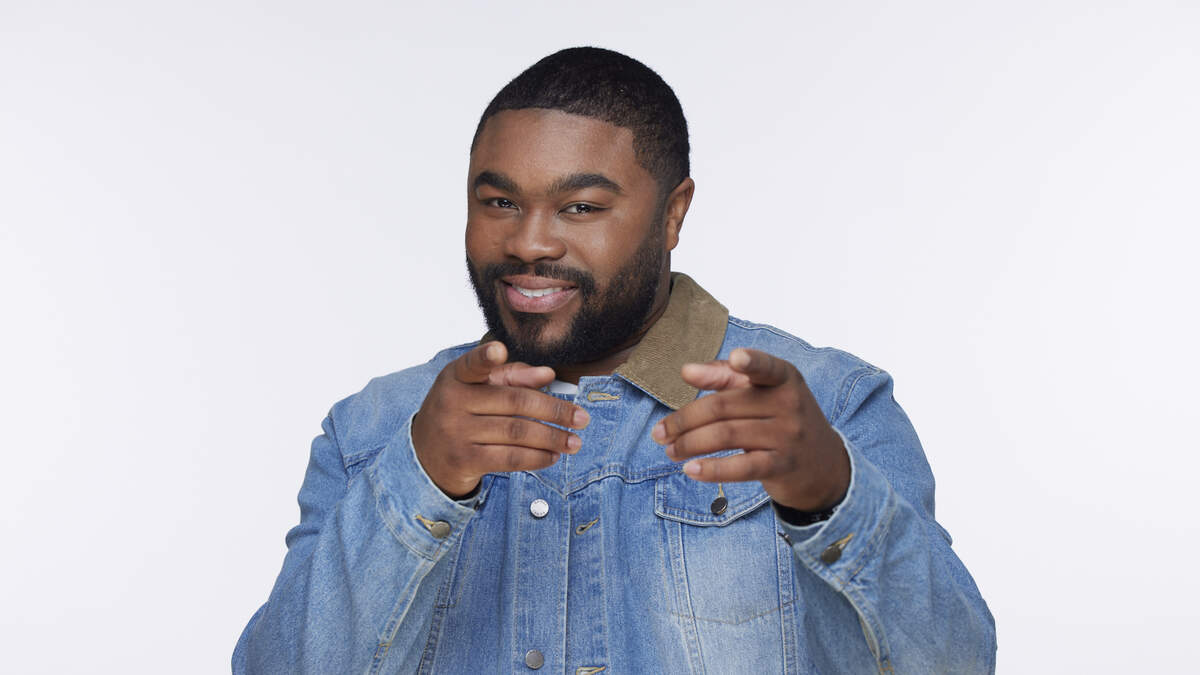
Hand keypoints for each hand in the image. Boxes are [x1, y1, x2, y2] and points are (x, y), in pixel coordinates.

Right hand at [412, 341, 589, 497]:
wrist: (425, 455)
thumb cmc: (461, 412)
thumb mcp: (476, 388)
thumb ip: (511, 376)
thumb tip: (548, 373)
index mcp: (456, 377)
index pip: (472, 365)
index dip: (486, 357)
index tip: (499, 349)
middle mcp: (452, 402)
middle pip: (514, 402)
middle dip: (554, 410)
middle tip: (581, 418)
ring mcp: (456, 433)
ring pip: (517, 433)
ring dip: (552, 438)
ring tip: (574, 441)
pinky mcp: (464, 460)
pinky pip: (509, 458)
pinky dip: (537, 457)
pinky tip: (553, 456)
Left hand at [651, 348, 849, 511]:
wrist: (824, 466)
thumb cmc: (782, 420)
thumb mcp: (765, 392)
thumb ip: (726, 376)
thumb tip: (687, 370)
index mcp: (784, 378)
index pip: (767, 367)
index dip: (752, 362)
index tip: (735, 358)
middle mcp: (789, 404)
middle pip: (724, 406)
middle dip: (684, 419)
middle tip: (660, 432)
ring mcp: (788, 436)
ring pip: (726, 436)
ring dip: (689, 444)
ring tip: (669, 450)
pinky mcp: (782, 466)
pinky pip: (741, 468)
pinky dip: (711, 469)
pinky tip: (690, 469)